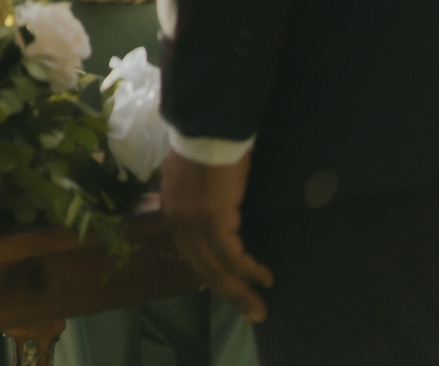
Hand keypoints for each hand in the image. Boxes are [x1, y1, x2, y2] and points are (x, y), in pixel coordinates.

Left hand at [162, 149, 272, 323]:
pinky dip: (248, 269)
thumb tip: (221, 210)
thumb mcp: (197, 177)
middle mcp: (177, 219)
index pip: (190, 250)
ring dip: (239, 290)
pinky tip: (265, 278)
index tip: (227, 287)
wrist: (208, 128)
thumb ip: (202, 197)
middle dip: (227, 291)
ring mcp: (192, 221)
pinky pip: (230, 254)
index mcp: (173, 208)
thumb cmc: (209, 146)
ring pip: (215, 266)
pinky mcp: (212, 218)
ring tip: (259, 307)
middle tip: (251, 311)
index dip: (210, 271)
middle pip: (202, 265)